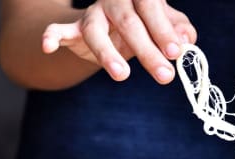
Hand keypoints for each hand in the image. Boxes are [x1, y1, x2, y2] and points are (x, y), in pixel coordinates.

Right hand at [42, 0, 196, 83]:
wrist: (113, 24)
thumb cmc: (145, 24)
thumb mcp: (165, 25)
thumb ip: (179, 30)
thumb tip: (187, 41)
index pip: (152, 8)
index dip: (163, 30)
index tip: (175, 53)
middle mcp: (115, 1)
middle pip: (128, 22)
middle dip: (147, 50)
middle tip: (164, 75)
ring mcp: (93, 14)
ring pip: (95, 30)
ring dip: (107, 53)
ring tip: (122, 75)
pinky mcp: (75, 30)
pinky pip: (59, 29)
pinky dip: (52, 36)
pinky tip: (48, 46)